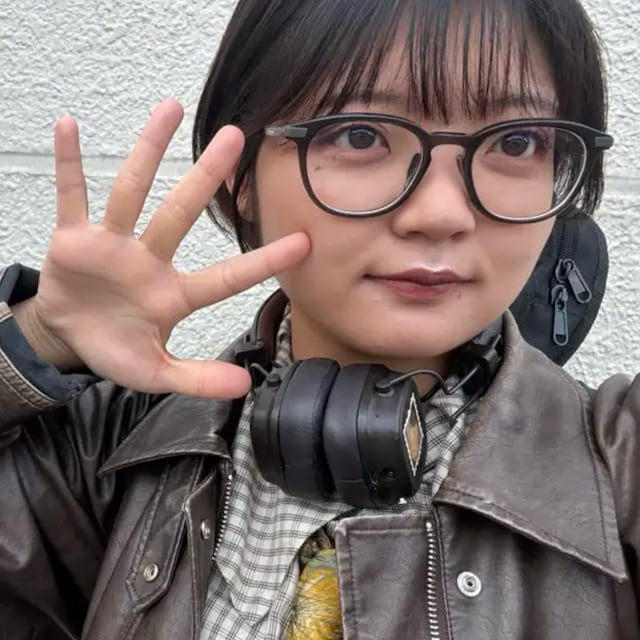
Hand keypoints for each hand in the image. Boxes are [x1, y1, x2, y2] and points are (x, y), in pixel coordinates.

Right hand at [26, 100, 309, 397]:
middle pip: (180, 213)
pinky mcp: (74, 239)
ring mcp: (112, 245)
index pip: (226, 277)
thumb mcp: (156, 373)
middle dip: (206, 178)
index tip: (304, 241)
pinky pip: (72, 195)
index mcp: (173, 295)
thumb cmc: (116, 349)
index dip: (263, 262)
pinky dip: (68, 164)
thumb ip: (197, 379)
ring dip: (148, 152)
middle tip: (235, 137)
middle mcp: (148, 261)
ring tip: (169, 108)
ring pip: (132, 192)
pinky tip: (69, 126)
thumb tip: (245, 388)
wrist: (68, 338)